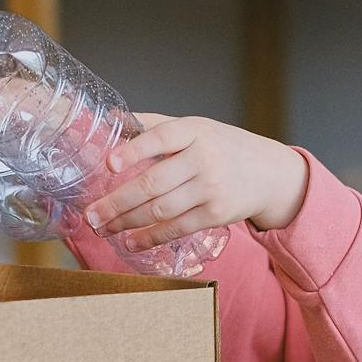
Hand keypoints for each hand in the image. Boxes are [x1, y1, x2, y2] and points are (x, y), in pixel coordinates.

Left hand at [86, 114, 309, 250]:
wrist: (269, 173)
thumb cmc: (222, 147)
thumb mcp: (195, 127)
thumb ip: (155, 125)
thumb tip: (114, 119)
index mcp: (194, 131)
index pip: (160, 138)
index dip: (133, 150)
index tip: (108, 164)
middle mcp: (203, 158)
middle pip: (153, 183)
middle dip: (117, 202)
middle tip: (91, 214)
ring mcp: (211, 188)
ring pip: (160, 209)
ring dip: (127, 222)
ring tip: (103, 228)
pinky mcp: (216, 214)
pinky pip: (176, 228)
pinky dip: (150, 238)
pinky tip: (130, 241)